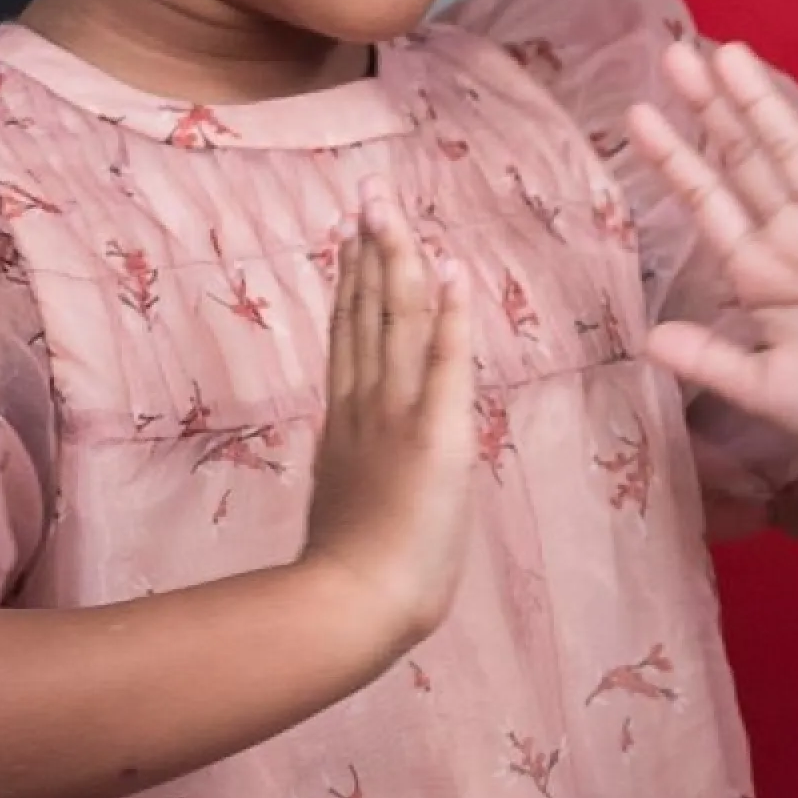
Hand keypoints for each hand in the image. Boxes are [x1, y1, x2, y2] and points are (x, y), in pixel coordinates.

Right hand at [294, 192, 480, 651]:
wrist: (350, 604)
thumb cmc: (353, 572)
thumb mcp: (351, 497)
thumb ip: (357, 460)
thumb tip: (360, 447)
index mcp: (347, 419)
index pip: (352, 333)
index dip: (354, 280)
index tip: (355, 234)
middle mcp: (366, 404)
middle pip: (367, 312)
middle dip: (371, 249)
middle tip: (370, 194)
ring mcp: (397, 414)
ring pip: (397, 321)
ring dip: (400, 261)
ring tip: (395, 210)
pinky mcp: (435, 433)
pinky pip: (446, 363)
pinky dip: (451, 314)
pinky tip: (451, 269)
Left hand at [626, 41, 797, 457]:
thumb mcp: (764, 388)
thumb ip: (710, 359)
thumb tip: (648, 338)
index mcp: (759, 270)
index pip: (708, 202)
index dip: (674, 160)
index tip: (635, 115)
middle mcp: (796, 236)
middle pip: (744, 161)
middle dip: (711, 111)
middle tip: (675, 55)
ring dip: (767, 105)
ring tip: (733, 55)